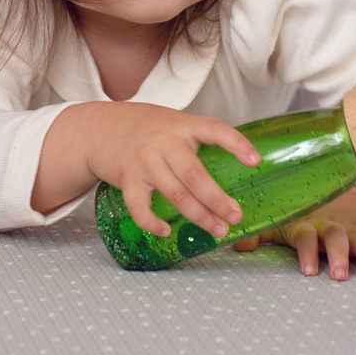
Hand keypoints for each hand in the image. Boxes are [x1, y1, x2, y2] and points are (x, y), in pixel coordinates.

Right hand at [35, 101, 259, 238]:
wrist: (100, 127)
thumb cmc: (145, 127)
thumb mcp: (173, 122)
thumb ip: (196, 140)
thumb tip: (233, 168)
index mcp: (181, 125)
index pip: (214, 129)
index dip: (236, 144)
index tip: (255, 161)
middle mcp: (163, 142)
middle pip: (194, 175)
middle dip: (217, 199)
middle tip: (235, 216)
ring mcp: (144, 161)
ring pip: (175, 194)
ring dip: (199, 216)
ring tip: (218, 229)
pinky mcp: (127, 179)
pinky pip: (140, 207)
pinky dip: (152, 223)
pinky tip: (165, 231)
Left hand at [232, 186, 355, 282]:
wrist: (335, 197)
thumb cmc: (302, 218)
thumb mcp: (279, 225)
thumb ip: (258, 235)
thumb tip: (236, 245)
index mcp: (307, 225)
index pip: (305, 236)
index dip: (307, 252)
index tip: (309, 271)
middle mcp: (332, 227)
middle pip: (337, 238)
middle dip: (339, 255)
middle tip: (339, 276)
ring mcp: (355, 230)